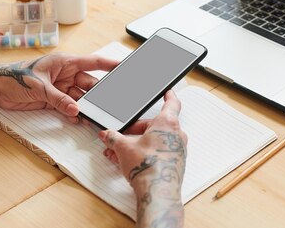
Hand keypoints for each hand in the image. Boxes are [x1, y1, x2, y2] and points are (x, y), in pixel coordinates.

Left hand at [0, 54, 118, 122]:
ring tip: (92, 116)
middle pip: (88, 84)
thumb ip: (59, 99)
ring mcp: (60, 88)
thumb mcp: (39, 87)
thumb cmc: (15, 77)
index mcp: (65, 63)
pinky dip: (73, 113)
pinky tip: (77, 119)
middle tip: (107, 104)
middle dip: (97, 94)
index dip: (109, 64)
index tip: (124, 66)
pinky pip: (68, 107)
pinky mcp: (53, 100)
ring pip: (79, 98)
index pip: (92, 62)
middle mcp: (65, 75)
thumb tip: (75, 110)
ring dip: (85, 107)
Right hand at [99, 90, 186, 227]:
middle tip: (122, 136)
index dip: (168, 95)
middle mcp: (176, 135)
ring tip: (119, 153)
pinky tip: (129, 162)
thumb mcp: (123, 147)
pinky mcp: (175, 164)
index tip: (167, 91)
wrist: (158, 192)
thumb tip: (107, 134)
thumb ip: (113, 138)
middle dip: (136, 130)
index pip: (172, 102)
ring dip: (137, 144)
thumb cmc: (147, 166)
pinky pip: (158, 153)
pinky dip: (145, 154)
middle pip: (155, 125)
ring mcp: (177, 150)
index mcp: (167, 123)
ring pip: (155, 141)